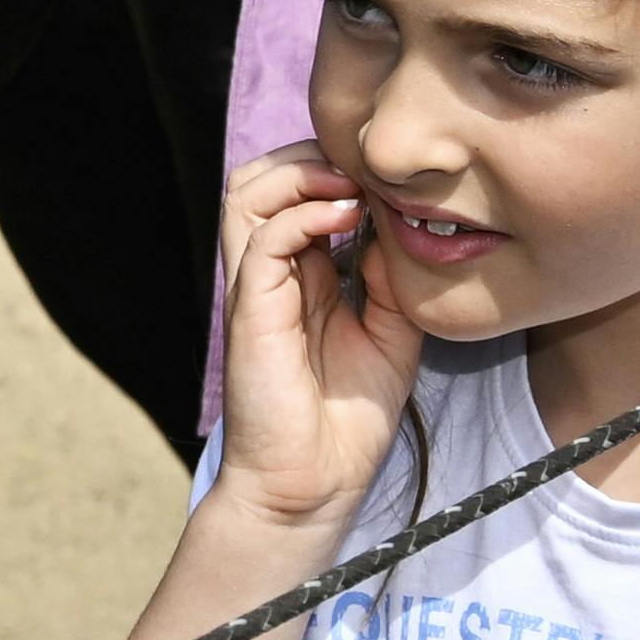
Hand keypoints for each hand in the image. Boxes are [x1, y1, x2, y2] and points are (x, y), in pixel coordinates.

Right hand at [206, 150, 417, 538]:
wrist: (314, 483)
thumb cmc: (349, 417)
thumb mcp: (393, 330)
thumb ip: (389, 274)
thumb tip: (392, 220)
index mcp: (299, 273)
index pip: (296, 189)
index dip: (337, 168)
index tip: (391, 180)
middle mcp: (270, 271)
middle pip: (261, 176)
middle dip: (311, 156)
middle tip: (365, 173)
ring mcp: (255, 286)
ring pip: (246, 190)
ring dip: (300, 172)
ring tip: (350, 187)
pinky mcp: (250, 308)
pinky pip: (263, 236)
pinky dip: (304, 212)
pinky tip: (346, 218)